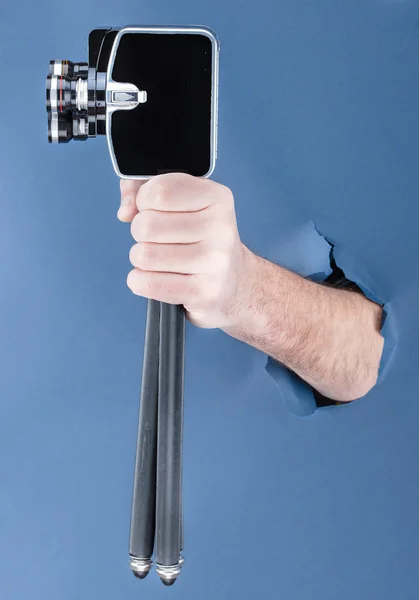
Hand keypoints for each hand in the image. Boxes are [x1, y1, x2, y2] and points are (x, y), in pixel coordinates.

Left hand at [118, 173, 251, 328]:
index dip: (143, 201)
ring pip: (144, 255)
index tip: (153, 209)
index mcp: (216, 197)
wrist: (233, 282)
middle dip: (140, 233)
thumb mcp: (182, 203)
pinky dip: (140, 281)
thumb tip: (126, 210)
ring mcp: (214, 261)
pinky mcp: (203, 291)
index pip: (158, 192)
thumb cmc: (201, 239)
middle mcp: (219, 227)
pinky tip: (156, 277)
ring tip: (159, 259)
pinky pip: (148, 283)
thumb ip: (143, 191)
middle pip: (146, 225)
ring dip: (141, 259)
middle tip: (158, 239)